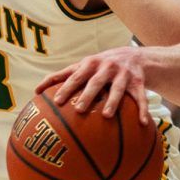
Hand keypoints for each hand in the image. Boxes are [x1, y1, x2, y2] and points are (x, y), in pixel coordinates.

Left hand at [36, 47, 150, 123]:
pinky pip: (140, 97)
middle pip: (95, 82)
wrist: (135, 56)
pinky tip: (144, 123)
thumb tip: (35, 91)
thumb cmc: (100, 66)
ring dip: (112, 102)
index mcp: (90, 64)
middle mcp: (107, 67)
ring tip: (106, 116)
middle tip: (80, 110)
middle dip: (88, 95)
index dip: (66, 87)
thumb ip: (61, 76)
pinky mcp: (138, 82)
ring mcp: (123, 75)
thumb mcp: (83, 66)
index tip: (56, 101)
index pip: (75, 76)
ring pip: (118, 89)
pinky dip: (143, 110)